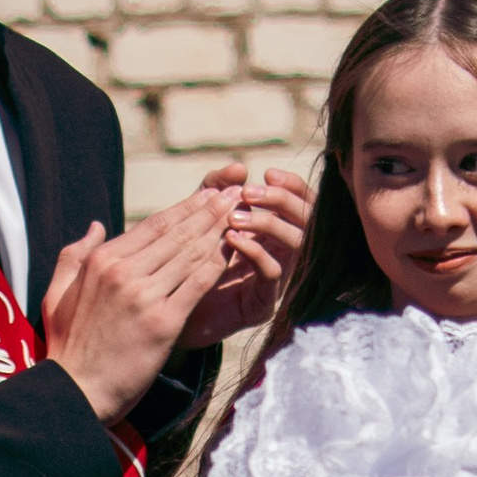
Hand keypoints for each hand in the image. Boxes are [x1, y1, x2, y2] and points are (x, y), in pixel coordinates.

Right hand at [41, 198, 235, 424]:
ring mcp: (144, 296)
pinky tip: (235, 251)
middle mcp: (123, 272)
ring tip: (241, 214)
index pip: (153, 224)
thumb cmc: (68, 345)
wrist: (76, 391)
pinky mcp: (163, 322)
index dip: (185, 207)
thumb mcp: (57, 293)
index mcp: (102, 261)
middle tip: (234, 193)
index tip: (207, 194)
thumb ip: (74, 254)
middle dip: (210, 210)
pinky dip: (218, 264)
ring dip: (220, 231)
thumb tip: (97, 226)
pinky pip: (198, 284)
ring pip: (191, 253)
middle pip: (177, 233)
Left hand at [174, 161, 310, 347]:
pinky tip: (231, 239)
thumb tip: (238, 167)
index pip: (302, 204)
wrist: (168, 309)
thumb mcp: (200, 215)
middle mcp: (283, 255)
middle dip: (282, 201)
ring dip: (268, 223)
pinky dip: (255, 251)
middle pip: (308, 221)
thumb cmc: (186, 260)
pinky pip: (272, 272)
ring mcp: (277, 281)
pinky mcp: (263, 304)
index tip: (268, 173)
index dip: (292, 186)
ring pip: (295, 244)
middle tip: (249, 193)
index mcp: (275, 232)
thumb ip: (216, 189)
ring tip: (234, 217)